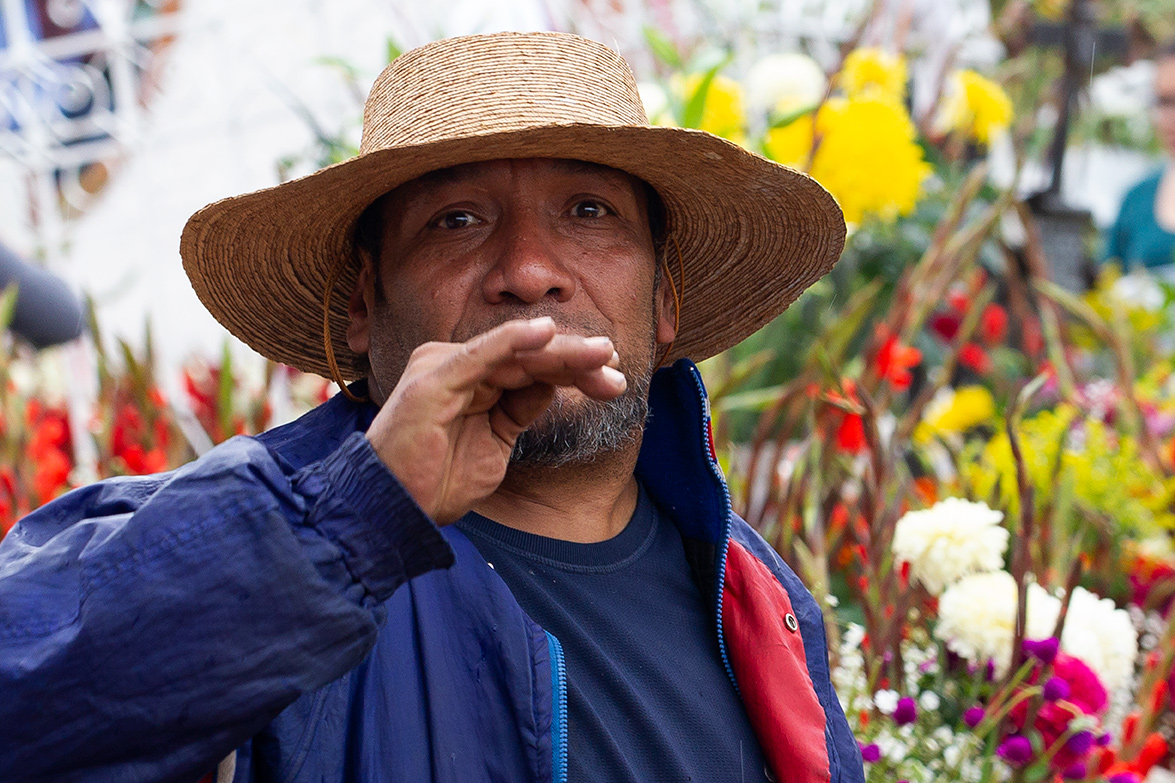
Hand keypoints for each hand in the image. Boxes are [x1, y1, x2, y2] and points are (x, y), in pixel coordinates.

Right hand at [365, 317, 625, 524]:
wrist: (393, 511)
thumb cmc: (435, 482)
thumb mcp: (494, 444)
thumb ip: (518, 410)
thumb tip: (553, 385)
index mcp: (471, 378)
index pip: (532, 368)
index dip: (573, 371)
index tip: (612, 381)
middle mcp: (458, 365)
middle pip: (529, 357)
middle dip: (576, 362)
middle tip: (615, 365)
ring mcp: (443, 367)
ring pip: (515, 353)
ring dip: (561, 352)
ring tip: (601, 352)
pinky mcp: (433, 378)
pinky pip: (479, 354)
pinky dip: (513, 341)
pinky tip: (546, 332)